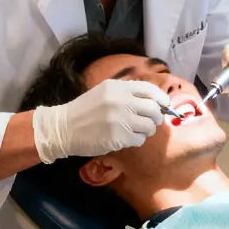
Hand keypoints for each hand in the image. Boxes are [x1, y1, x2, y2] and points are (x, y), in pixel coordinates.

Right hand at [31, 77, 170, 161]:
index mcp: (118, 88)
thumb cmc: (86, 109)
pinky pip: (138, 140)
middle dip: (156, 117)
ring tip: (136, 130)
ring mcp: (119, 120)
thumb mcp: (106, 92)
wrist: (63, 128)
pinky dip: (136, 140)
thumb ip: (128, 93)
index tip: (164, 106)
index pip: (150, 90)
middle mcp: (121, 101)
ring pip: (148, 126)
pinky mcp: (117, 137)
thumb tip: (155, 100)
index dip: (161, 99)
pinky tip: (126, 138)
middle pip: (153, 110)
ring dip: (146, 130)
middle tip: (152, 122)